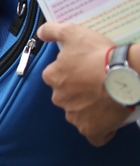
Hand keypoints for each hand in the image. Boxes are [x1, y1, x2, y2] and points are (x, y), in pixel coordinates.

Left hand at [36, 22, 132, 145]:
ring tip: (106, 100)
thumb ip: (53, 31)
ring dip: (88, 109)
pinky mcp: (90, 130)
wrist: (124, 76)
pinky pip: (93, 135)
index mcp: (52, 76)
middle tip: (97, 83)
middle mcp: (59, 98)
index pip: (55, 75)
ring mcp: (74, 115)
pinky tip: (107, 123)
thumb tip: (41, 33)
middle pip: (66, 95)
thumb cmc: (97, 54)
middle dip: (78, 91)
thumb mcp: (73, 33)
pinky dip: (99, 131)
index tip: (83, 68)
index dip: (69, 71)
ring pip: (77, 113)